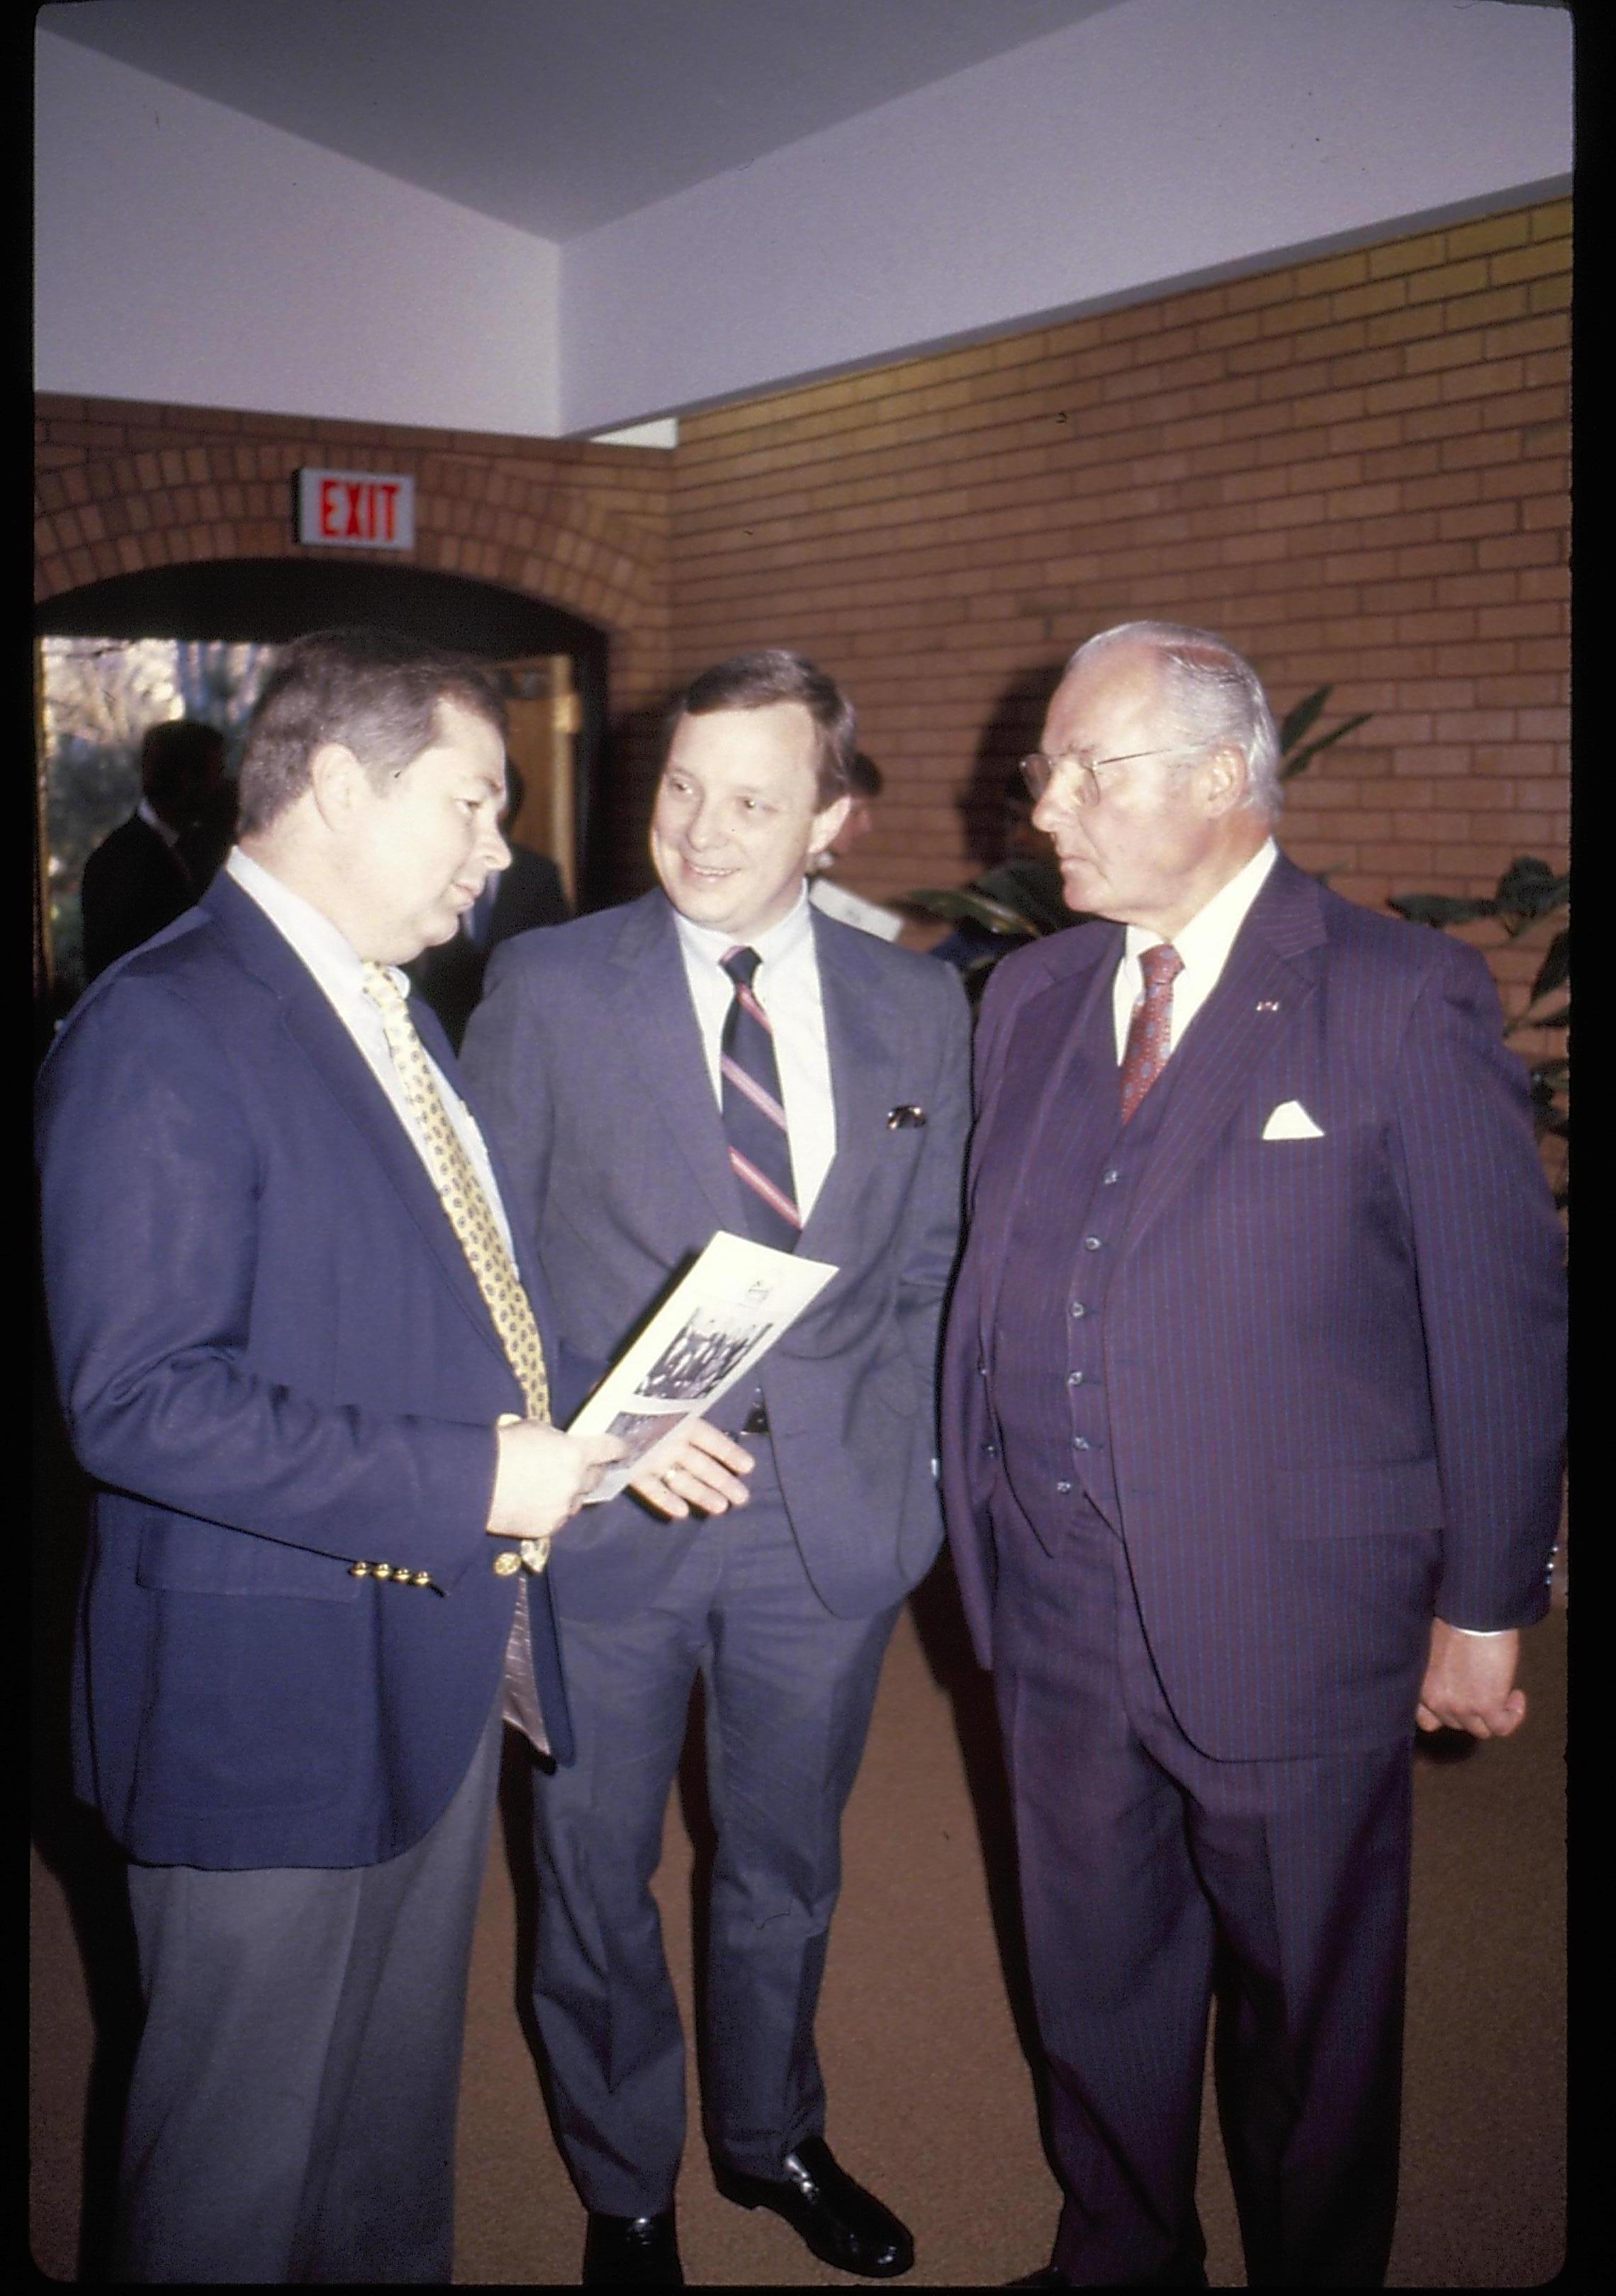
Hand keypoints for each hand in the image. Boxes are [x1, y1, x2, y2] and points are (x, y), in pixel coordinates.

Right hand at [488, 1421, 626, 1540]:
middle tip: (587, 1467)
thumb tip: (564, 1445)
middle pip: (596, 1478)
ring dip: (572, 1493)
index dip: (618, 1449)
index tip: (623, 1450)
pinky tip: (538, 1502)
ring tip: (553, 1486)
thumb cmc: (502, 1448)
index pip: (609, 1449)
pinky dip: (554, 1510)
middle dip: (593, 1471)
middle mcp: (575, 1483)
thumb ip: (557, 1440)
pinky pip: (559, 1517)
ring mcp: (562, 1508)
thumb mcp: (534, 1430)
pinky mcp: (547, 1528)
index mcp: (576, 1454)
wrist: (473, 1483)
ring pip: (578, 1500)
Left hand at [629, 1419, 753, 1518]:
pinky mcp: (634, 1473)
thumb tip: (677, 1425)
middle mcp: (668, 1441)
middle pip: (700, 1463)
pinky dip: (666, 1499)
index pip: (708, 1438)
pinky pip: (652, 1487)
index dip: (728, 1452)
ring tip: (721, 1509)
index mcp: (675, 1420)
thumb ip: (668, 1419)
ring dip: (700, 1493)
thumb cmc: (622, 1409)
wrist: (584, 1421)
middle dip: (722, 1480)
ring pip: (681, 1478)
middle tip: (742, 1499)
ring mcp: (652, 1458)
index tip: (749, 1468)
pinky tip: (681, 1513)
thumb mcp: (645, 1407)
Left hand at [1416, 1619, 1525, 1738]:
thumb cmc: (1452, 1620)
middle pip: (1457, 1724)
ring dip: (1495, 1714)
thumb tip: (1451, 1680)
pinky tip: (1517, 1696)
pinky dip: (1512, 1716)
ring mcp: (1461, 1707)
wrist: (1472, 1614)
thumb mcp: (1432, 1650)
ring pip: (1481, 1729)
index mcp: (1419, 1686)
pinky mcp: (1486, 1706)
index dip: (1447, 1714)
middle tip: (1486, 1691)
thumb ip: (1436, 1673)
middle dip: (1473, 1711)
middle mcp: (1436, 1701)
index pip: (1428, 1720)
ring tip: (1506, 1693)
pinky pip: (1502, 1727)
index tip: (1461, 1702)